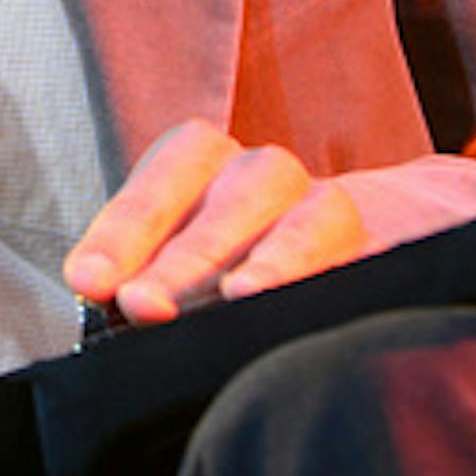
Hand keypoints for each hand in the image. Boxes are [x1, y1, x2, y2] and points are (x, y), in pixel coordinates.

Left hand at [63, 120, 366, 323]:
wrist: (344, 238)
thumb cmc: (224, 257)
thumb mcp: (173, 254)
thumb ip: (139, 276)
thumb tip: (107, 309)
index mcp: (203, 159)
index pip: (160, 183)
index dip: (122, 232)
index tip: (88, 282)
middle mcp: (267, 173)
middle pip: (229, 202)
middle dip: (184, 258)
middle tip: (144, 305)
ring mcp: (330, 207)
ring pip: (308, 218)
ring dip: (272, 260)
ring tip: (241, 297)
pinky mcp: (387, 248)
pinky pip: (373, 258)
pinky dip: (348, 279)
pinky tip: (323, 316)